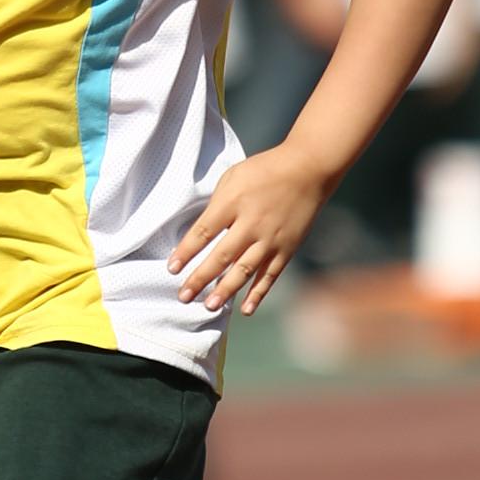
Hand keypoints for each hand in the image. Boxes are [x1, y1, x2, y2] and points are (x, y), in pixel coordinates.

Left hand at [171, 147, 327, 315]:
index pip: (203, 232)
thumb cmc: (264, 170)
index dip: (186, 252)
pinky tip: (245, 309)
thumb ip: (217, 204)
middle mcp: (252, 223)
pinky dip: (258, 293)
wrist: (307, 169)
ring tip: (209, 306)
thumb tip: (202, 233)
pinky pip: (270, 275)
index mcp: (233, 202)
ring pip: (244, 270)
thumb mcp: (233, 176)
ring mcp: (271, 238)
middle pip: (221, 256)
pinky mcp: (287, 248)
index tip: (172, 268)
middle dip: (200, 278)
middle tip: (183, 296)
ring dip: (226, 290)